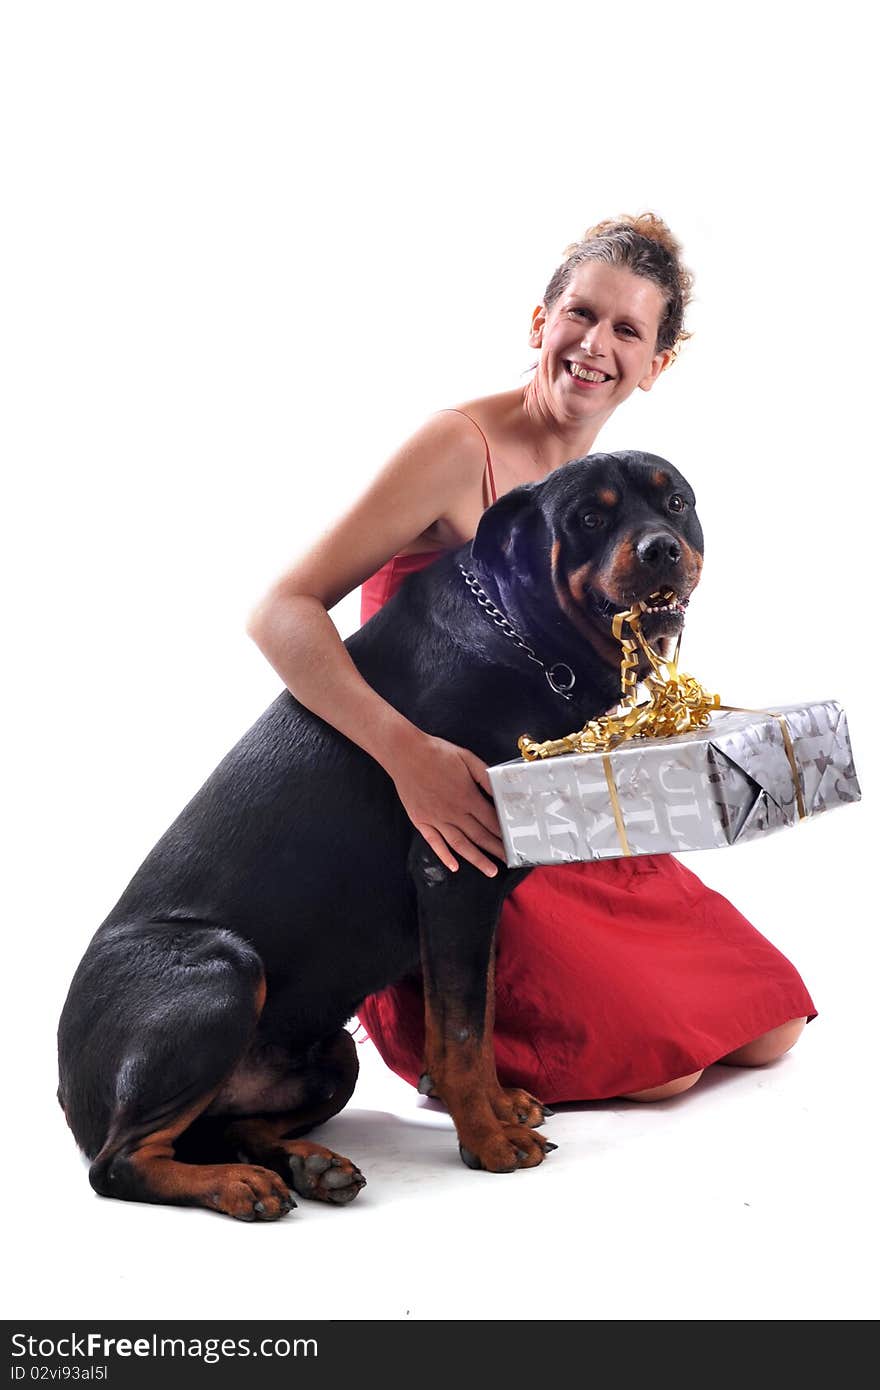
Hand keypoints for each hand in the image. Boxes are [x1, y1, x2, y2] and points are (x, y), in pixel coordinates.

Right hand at [388, 733, 505, 877]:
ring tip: (490, 871)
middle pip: (480, 836)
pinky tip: (454, 866)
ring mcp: (436, 819)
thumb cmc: (437, 753)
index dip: (504, 833)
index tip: (514, 842)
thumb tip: (501, 791)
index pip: (491, 821)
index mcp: (467, 796)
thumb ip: (485, 777)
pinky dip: (444, 856)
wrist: (405, 753)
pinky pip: (434, 842)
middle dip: (496, 850)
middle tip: (510, 861)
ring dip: (477, 859)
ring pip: (460, 844)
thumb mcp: (467, 758)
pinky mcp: (421, 820)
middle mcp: (453, 812)